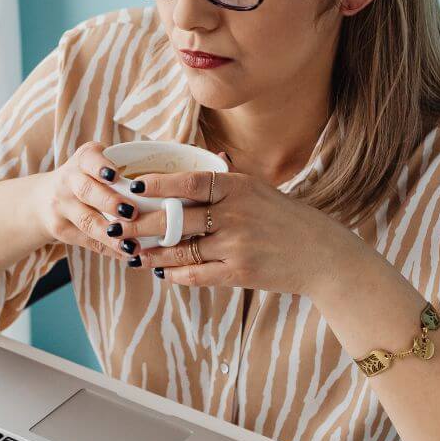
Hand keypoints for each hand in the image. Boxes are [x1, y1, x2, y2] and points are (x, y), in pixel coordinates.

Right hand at [34, 141, 142, 261]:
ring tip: (132, 245)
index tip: (115, 175)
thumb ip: (127, 166)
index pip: (89, 159)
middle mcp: (69, 179)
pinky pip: (86, 241)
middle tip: (132, 213)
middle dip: (110, 202)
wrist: (44, 199)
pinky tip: (125, 254)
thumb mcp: (97, 164)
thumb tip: (172, 181)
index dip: (101, 167)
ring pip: (86, 221)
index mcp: (83, 159)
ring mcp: (61, 205)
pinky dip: (108, 248)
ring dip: (111, 234)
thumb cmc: (88, 179)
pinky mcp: (59, 229)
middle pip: (87, 191)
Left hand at [122, 152, 361, 295]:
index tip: (133, 188)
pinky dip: (175, 273)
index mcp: (238, 186)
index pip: (188, 181)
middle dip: (141, 223)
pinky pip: (196, 273)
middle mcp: (235, 213)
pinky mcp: (239, 272)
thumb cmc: (288, 220)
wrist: (322, 256)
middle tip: (117, 225)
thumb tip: (198, 166)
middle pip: (176, 217)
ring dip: (152, 252)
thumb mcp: (261, 190)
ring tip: (133, 253)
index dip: (157, 184)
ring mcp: (236, 244)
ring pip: (180, 248)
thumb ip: (228, 181)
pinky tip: (161, 272)